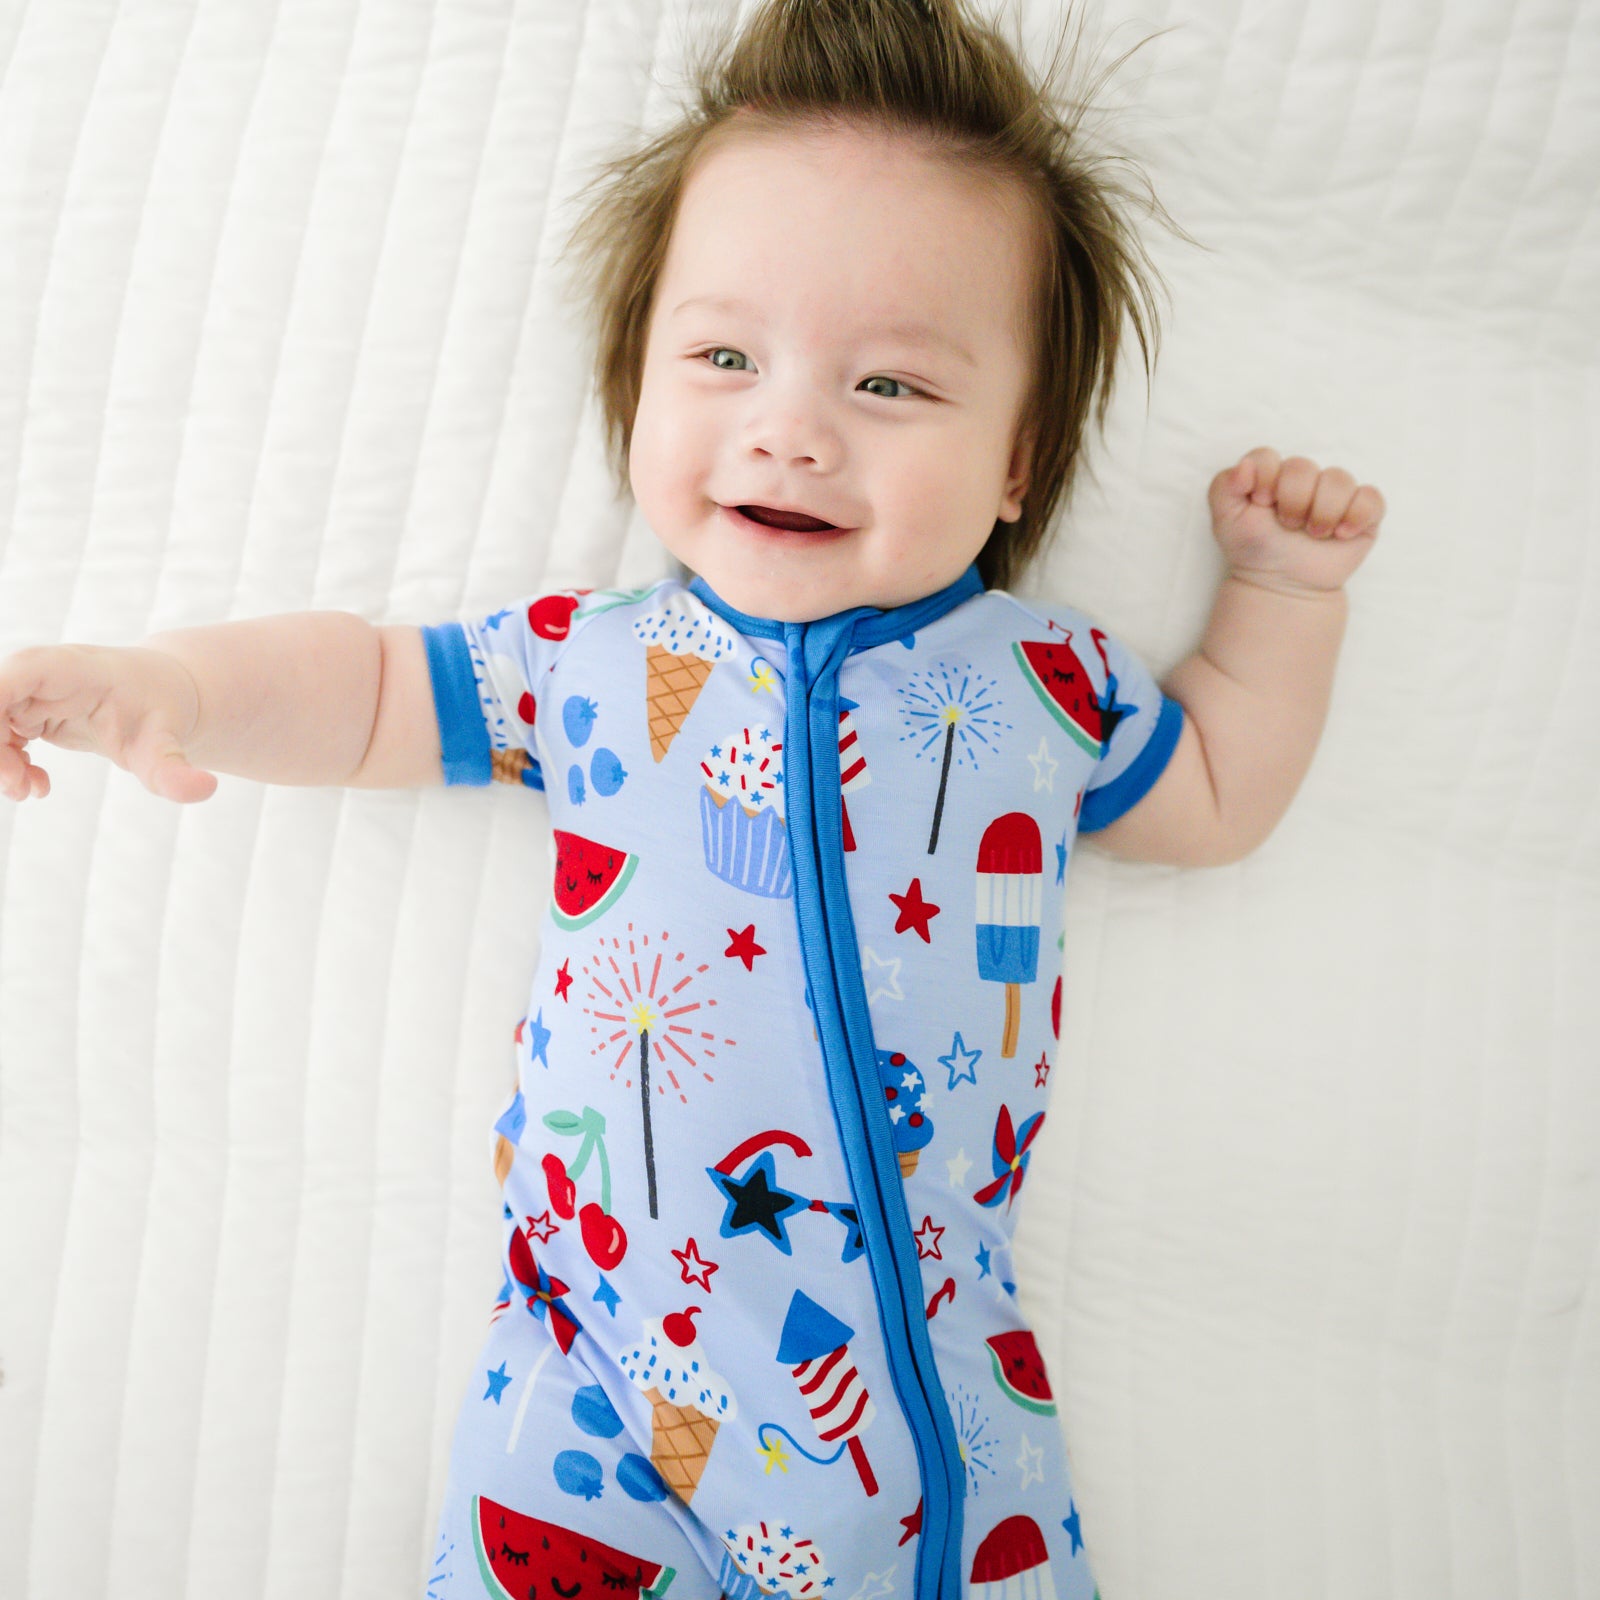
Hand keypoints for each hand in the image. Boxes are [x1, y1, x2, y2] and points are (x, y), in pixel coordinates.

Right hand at [0, 643, 216, 802]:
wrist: (164, 694)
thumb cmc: (162, 708)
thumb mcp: (168, 741)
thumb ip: (174, 769)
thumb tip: (206, 790)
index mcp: (66, 668)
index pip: (6, 680)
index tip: (9, 763)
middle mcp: (36, 673)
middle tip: (23, 789)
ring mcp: (26, 690)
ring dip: (0, 765)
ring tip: (32, 790)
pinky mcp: (24, 709)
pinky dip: (8, 766)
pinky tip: (38, 785)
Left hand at [1209, 448, 1383, 595]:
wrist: (1280, 585)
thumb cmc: (1254, 549)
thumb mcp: (1226, 520)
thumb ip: (1223, 486)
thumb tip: (1245, 465)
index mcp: (1271, 475)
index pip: (1267, 456)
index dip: (1263, 478)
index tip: (1259, 503)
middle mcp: (1304, 479)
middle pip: (1302, 467)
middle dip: (1291, 501)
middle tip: (1287, 526)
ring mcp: (1334, 494)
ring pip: (1339, 479)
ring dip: (1322, 511)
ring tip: (1312, 535)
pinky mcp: (1362, 513)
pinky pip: (1371, 498)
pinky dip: (1356, 515)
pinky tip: (1340, 535)